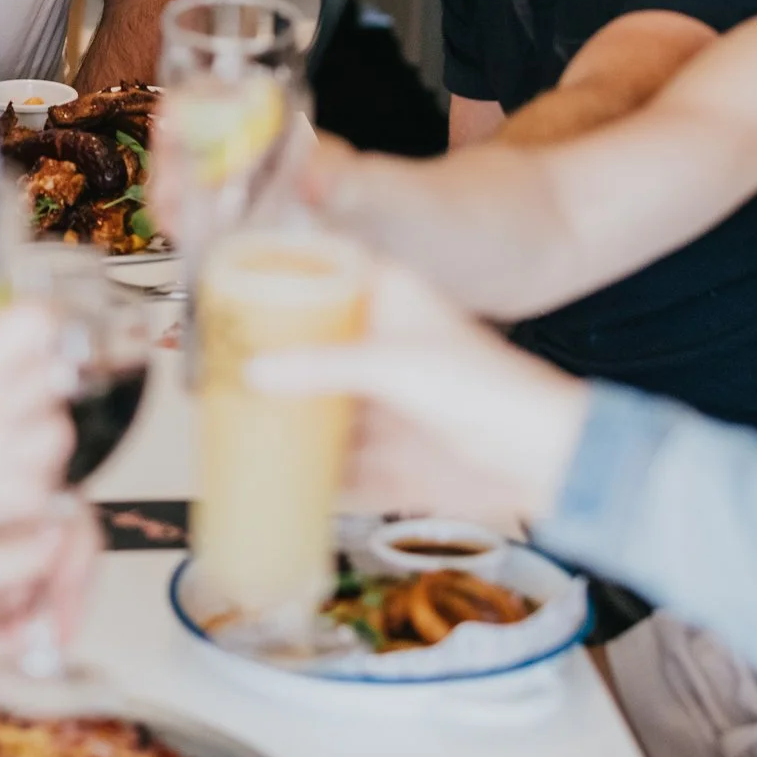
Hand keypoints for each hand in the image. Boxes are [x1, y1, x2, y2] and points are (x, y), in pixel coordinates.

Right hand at [0, 305, 72, 587]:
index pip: (30, 327)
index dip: (36, 321)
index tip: (31, 325)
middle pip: (55, 377)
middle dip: (44, 371)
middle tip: (30, 371)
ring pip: (58, 433)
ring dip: (46, 424)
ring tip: (24, 426)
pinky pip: (42, 486)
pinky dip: (35, 479)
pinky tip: (12, 476)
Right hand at [247, 266, 591, 521]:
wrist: (552, 466)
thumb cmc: (495, 394)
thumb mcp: (401, 367)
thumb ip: (326, 367)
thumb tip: (253, 371)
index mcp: (386, 301)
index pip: (318, 275)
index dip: (272, 281)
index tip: (221, 289)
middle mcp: (377, 348)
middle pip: (304, 348)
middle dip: (261, 361)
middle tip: (204, 366)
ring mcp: (380, 404)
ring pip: (313, 409)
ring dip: (276, 422)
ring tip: (220, 426)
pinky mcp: (385, 457)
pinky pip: (331, 466)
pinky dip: (302, 476)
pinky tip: (265, 481)